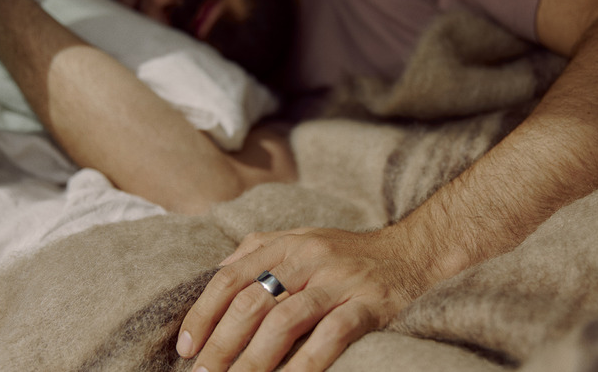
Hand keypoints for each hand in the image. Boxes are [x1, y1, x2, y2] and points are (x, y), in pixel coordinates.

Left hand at [177, 226, 442, 371]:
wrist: (411, 252)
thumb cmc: (347, 253)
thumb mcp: (302, 238)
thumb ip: (260, 249)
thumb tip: (216, 273)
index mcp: (288, 244)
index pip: (231, 276)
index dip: (204, 313)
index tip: (186, 347)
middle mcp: (310, 259)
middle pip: (253, 302)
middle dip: (222, 344)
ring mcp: (340, 283)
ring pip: (285, 321)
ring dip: (254, 360)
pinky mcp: (368, 306)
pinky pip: (331, 337)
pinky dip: (304, 365)